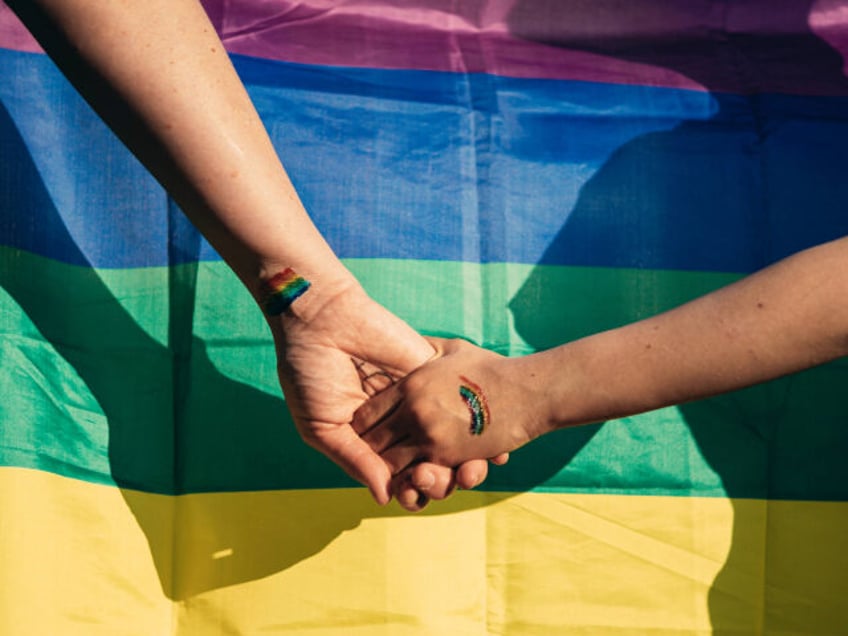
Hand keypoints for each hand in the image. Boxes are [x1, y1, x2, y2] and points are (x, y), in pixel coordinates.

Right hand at [268, 284, 493, 506]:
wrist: (324, 319)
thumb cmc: (311, 373)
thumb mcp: (322, 426)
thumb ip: (354, 460)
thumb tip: (386, 498)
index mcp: (370, 441)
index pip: (398, 477)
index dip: (411, 492)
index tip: (415, 498)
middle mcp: (399, 425)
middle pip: (429, 464)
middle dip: (439, 481)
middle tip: (439, 481)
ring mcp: (420, 401)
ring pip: (451, 442)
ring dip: (462, 463)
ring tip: (462, 470)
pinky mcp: (435, 375)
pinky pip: (464, 405)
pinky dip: (482, 429)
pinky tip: (493, 448)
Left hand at [353, 338, 543, 475]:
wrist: (526, 393)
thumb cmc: (491, 369)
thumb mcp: (453, 350)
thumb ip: (426, 349)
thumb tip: (412, 343)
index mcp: (411, 383)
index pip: (367, 412)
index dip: (365, 425)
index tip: (371, 432)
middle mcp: (413, 409)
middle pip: (371, 441)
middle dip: (372, 452)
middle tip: (379, 457)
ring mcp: (428, 434)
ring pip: (388, 463)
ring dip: (392, 470)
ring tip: (400, 469)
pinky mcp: (447, 455)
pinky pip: (415, 476)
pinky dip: (413, 481)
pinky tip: (418, 476)